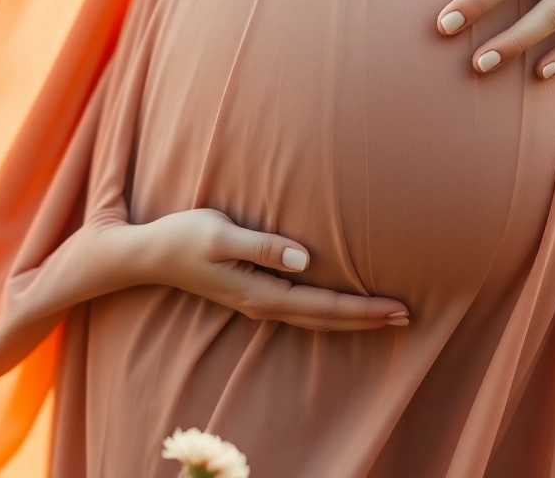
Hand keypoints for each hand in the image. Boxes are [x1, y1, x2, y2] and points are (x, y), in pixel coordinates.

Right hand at [136, 209, 409, 330]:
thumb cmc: (182, 237)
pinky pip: (302, 308)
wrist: (146, 255)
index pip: (324, 305)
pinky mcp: (253, 292)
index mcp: (261, 293)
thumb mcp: (220, 234)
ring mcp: (258, 301)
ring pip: (316, 316)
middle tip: (408, 316)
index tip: (398, 308)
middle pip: (326, 318)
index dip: (363, 309)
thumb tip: (303, 259)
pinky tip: (340, 305)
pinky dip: (329, 309)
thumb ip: (262, 247)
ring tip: (386, 315)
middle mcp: (264, 304)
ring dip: (352, 317)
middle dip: (367, 319)